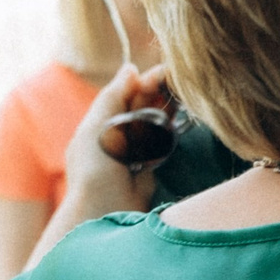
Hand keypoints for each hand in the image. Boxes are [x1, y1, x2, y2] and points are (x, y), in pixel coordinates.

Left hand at [58, 65, 168, 222]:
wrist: (106, 210)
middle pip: (140, 105)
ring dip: (166, 104)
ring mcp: (135, 149)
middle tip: (178, 77)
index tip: (162, 72)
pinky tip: (183, 111)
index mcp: (99, 124)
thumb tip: (130, 69)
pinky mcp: (152, 163)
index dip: (141, 83)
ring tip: (185, 88)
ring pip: (154, 119)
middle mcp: (117, 134)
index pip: (123, 95)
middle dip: (157, 91)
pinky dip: (172, 124)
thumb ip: (113, 97)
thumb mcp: (97, 126)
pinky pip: (163, 138)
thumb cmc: (94, 169)